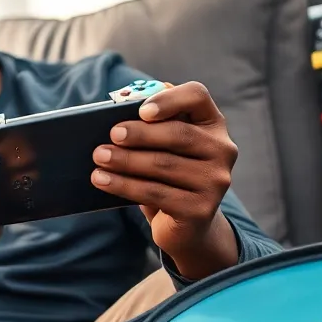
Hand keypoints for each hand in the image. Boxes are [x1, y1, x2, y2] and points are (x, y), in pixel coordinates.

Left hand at [90, 81, 239, 279]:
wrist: (184, 224)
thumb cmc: (167, 174)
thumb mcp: (162, 146)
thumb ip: (151, 122)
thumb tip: (121, 101)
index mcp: (212, 123)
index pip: (197, 97)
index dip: (170, 99)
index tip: (142, 110)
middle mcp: (222, 149)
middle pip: (179, 134)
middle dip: (140, 134)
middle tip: (111, 135)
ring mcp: (215, 181)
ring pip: (164, 165)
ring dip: (125, 160)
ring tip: (99, 157)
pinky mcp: (200, 209)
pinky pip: (156, 193)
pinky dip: (124, 185)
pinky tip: (102, 180)